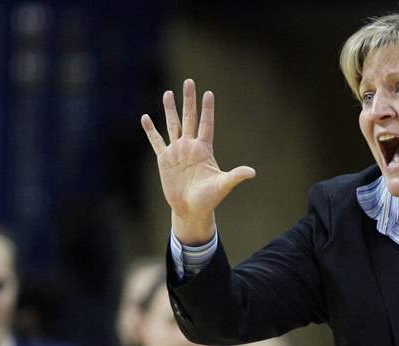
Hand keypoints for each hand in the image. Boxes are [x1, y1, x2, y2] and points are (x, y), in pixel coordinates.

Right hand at [141, 79, 255, 244]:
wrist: (191, 210)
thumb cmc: (209, 199)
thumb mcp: (223, 185)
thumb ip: (235, 176)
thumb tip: (252, 172)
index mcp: (204, 149)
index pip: (206, 124)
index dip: (207, 109)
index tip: (209, 93)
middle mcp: (190, 146)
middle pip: (189, 118)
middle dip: (189, 100)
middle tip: (189, 81)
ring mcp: (177, 152)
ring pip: (173, 125)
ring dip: (170, 109)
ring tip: (168, 93)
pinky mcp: (164, 160)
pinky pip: (156, 142)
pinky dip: (151, 130)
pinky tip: (146, 118)